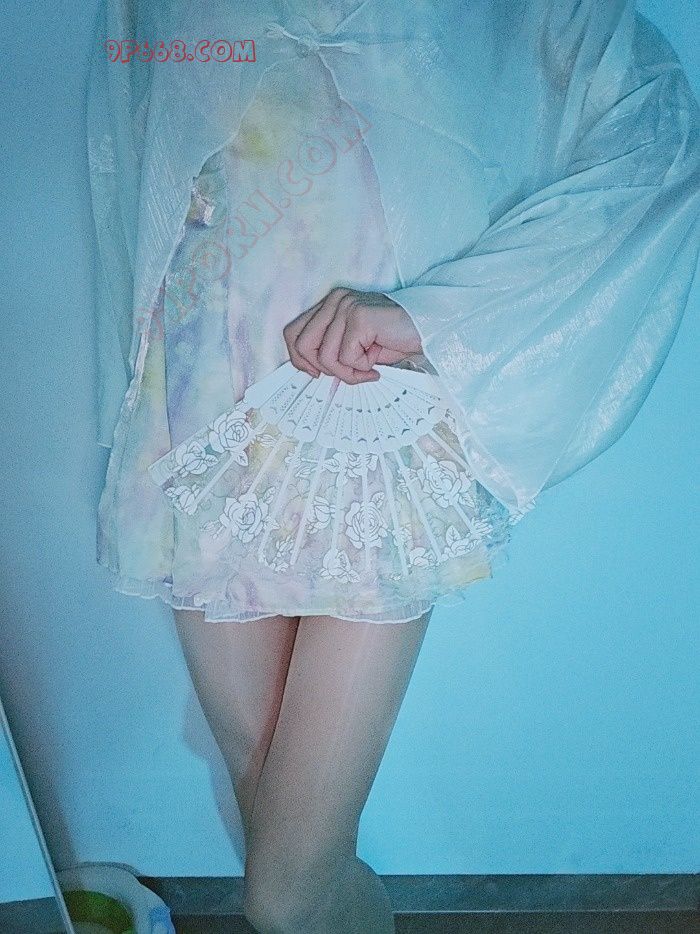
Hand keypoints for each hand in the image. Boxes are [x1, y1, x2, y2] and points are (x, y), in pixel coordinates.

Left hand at [282, 287, 422, 383]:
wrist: (427, 330)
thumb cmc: (394, 339)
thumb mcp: (354, 346)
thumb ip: (331, 349)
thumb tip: (311, 368)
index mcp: (330, 303)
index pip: (293, 333)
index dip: (299, 359)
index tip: (316, 373)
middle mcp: (335, 300)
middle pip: (302, 344)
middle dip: (324, 368)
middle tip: (348, 372)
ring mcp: (346, 306)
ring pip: (325, 357)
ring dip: (348, 372)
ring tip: (368, 368)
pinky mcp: (358, 317)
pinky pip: (345, 358)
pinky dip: (361, 369)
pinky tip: (376, 364)